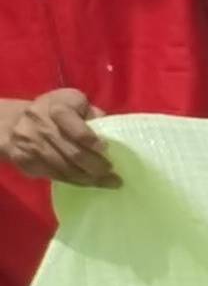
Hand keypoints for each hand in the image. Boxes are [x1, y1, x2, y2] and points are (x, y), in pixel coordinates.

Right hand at [0, 87, 116, 187]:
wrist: (16, 122)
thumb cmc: (55, 111)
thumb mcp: (75, 103)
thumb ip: (93, 115)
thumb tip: (114, 133)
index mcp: (58, 107)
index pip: (77, 130)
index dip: (93, 142)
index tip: (106, 150)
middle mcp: (41, 124)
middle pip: (73, 153)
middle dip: (96, 166)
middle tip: (112, 172)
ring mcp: (30, 144)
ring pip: (65, 169)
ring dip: (89, 179)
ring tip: (108, 182)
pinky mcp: (25, 161)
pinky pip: (55, 176)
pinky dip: (75, 182)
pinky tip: (89, 182)